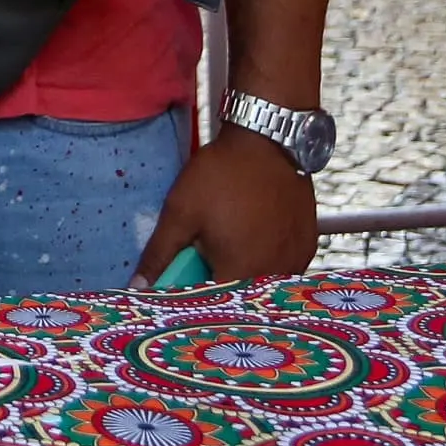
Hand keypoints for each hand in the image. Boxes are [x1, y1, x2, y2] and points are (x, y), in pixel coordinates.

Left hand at [135, 130, 317, 282]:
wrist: (268, 138)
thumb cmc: (221, 175)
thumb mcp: (181, 211)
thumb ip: (159, 254)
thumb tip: (138, 286)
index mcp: (240, 272)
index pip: (214, 307)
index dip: (196, 300)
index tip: (186, 283)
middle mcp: (274, 275)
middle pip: (243, 299)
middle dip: (222, 286)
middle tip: (207, 259)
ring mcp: (296, 261)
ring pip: (266, 284)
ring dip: (247, 275)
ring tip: (232, 245)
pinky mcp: (307, 246)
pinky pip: (286, 268)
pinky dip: (269, 263)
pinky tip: (255, 241)